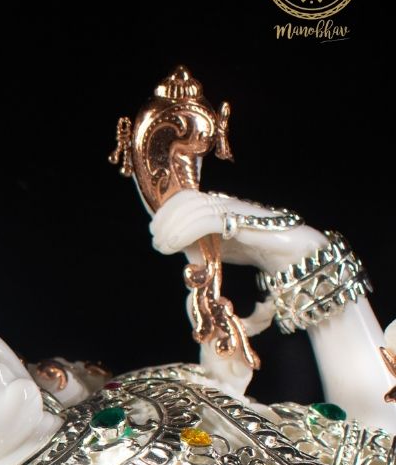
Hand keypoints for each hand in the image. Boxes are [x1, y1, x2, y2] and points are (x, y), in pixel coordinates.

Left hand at [150, 189, 324, 274]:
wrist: (306, 265)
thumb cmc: (271, 264)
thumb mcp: (232, 257)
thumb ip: (209, 254)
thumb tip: (188, 260)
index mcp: (226, 210)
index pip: (189, 199)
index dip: (168, 213)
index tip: (157, 235)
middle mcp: (230, 206)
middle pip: (188, 199)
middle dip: (166, 218)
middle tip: (158, 241)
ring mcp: (239, 210)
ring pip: (194, 207)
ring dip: (172, 226)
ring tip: (163, 245)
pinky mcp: (246, 220)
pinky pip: (207, 220)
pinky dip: (184, 231)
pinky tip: (174, 246)